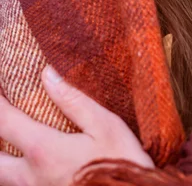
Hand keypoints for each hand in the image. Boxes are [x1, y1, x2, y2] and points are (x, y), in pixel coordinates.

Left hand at [0, 66, 153, 185]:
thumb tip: (47, 74)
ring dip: (2, 158)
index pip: (4, 121)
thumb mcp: (105, 126)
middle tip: (3, 117)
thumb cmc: (122, 164)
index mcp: (43, 151)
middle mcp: (31, 176)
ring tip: (10, 141)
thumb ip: (73, 100)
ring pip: (3, 179)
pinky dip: (14, 175)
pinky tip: (30, 165)